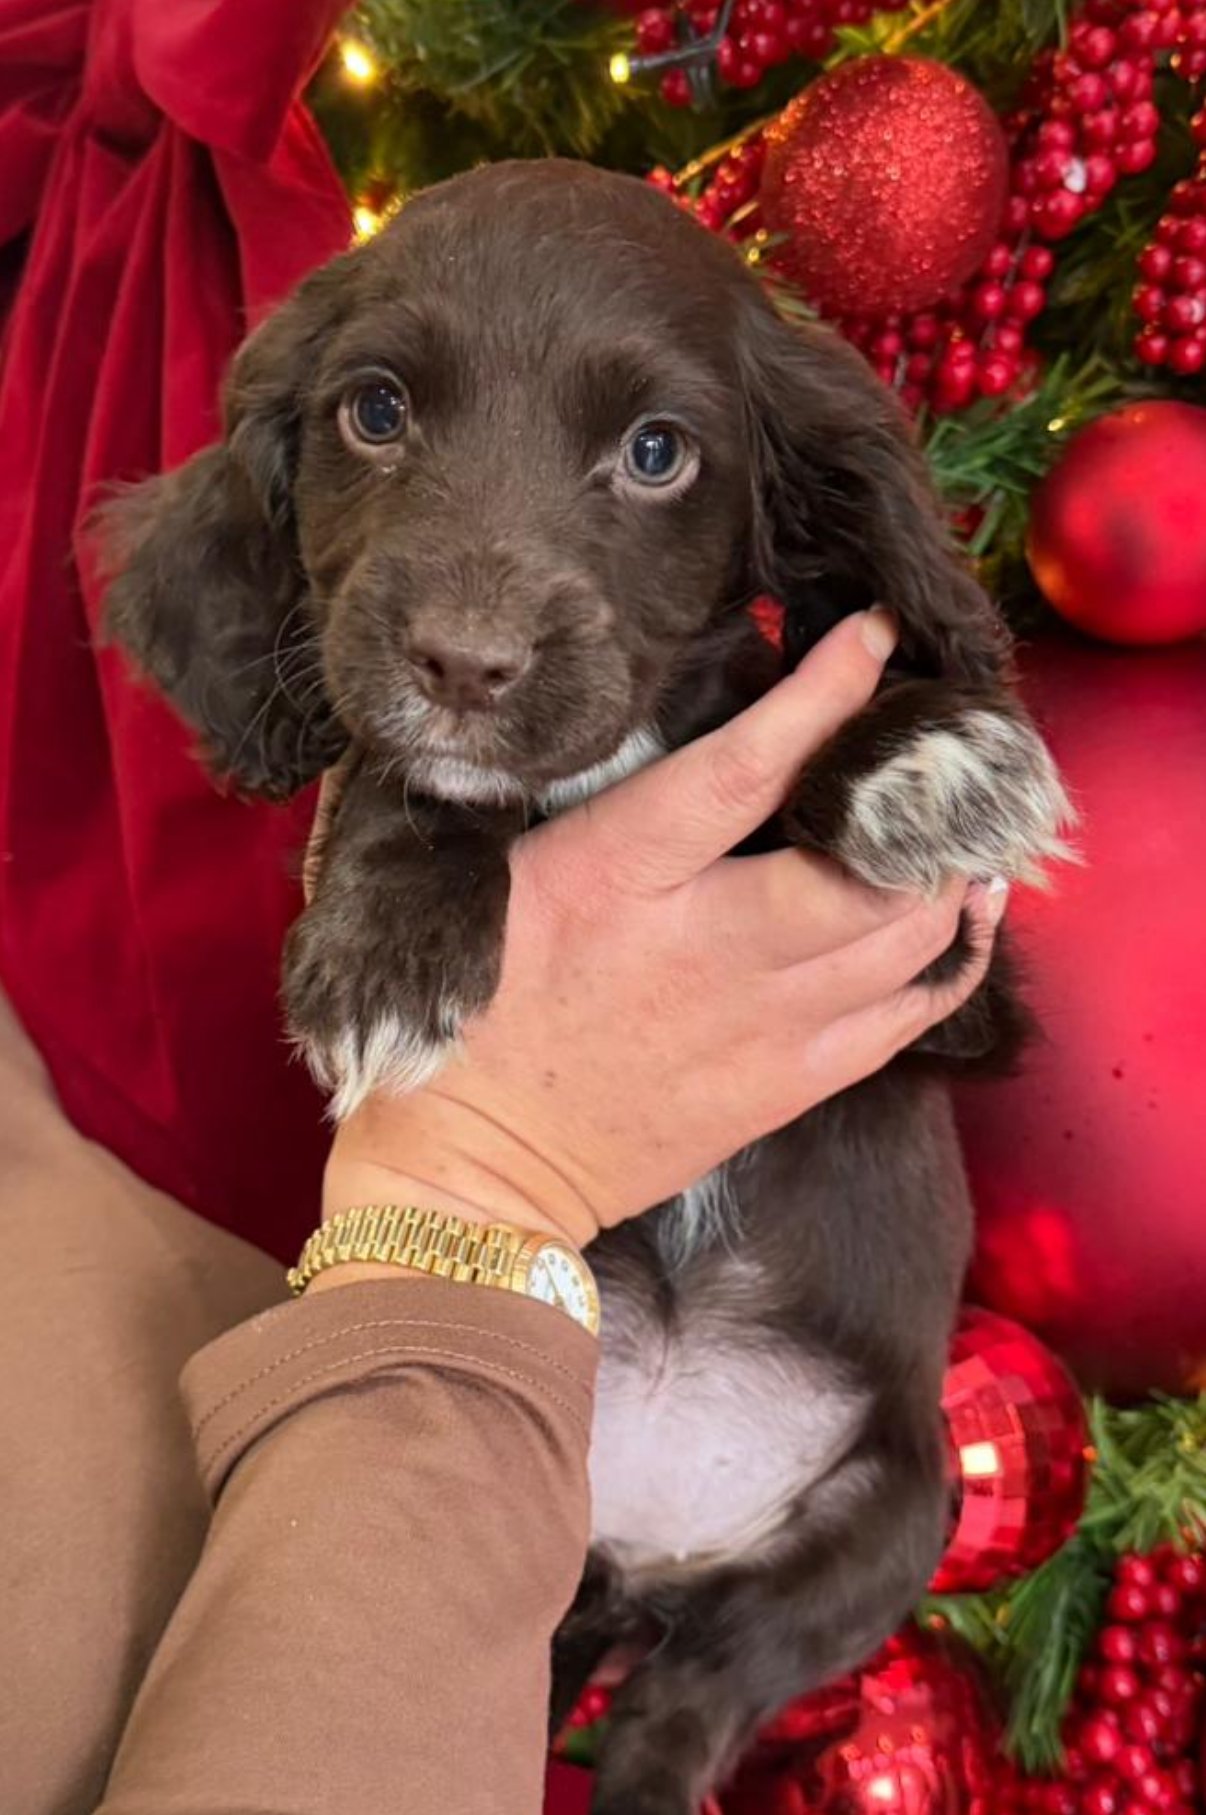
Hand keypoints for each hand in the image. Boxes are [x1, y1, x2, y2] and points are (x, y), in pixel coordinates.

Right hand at [318, 610, 1006, 1262]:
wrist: (472, 1176)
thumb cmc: (466, 1016)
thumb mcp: (491, 883)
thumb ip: (581, 806)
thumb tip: (675, 730)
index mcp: (614, 879)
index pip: (743, 770)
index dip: (821, 696)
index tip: (873, 638)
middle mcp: (702, 950)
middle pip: (861, 862)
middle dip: (920, 799)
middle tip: (942, 748)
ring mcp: (757, 1028)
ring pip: (904, 936)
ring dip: (950, 871)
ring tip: (961, 822)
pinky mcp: (784, 1088)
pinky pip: (906, 1017)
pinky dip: (952, 959)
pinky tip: (966, 916)